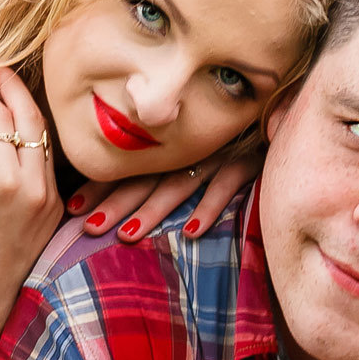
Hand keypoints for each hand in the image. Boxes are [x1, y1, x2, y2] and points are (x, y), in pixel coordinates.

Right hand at [0, 70, 61, 335]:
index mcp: (2, 185)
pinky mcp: (53, 209)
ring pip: (44, 138)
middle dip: (12, 90)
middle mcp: (33, 188)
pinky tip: (13, 132)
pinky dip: (32, 139)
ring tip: (4, 95)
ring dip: (24, 112)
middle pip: (31, 119)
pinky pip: (47, 161)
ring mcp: (48, 198)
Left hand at [71, 150, 261, 240]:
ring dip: (152, 211)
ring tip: (126, 236)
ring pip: (177, 184)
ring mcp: (218, 154)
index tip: (73, 208)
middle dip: (114, 203)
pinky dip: (209, 206)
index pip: (129, 168)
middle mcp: (189, 151)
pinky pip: (226, 183)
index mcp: (173, 150)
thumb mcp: (199, 154)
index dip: (101, 187)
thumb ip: (168, 173)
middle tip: (87, 228)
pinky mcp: (248, 161)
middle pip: (145, 178)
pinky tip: (190, 232)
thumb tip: (126, 212)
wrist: (285, 123)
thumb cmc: (239, 142)